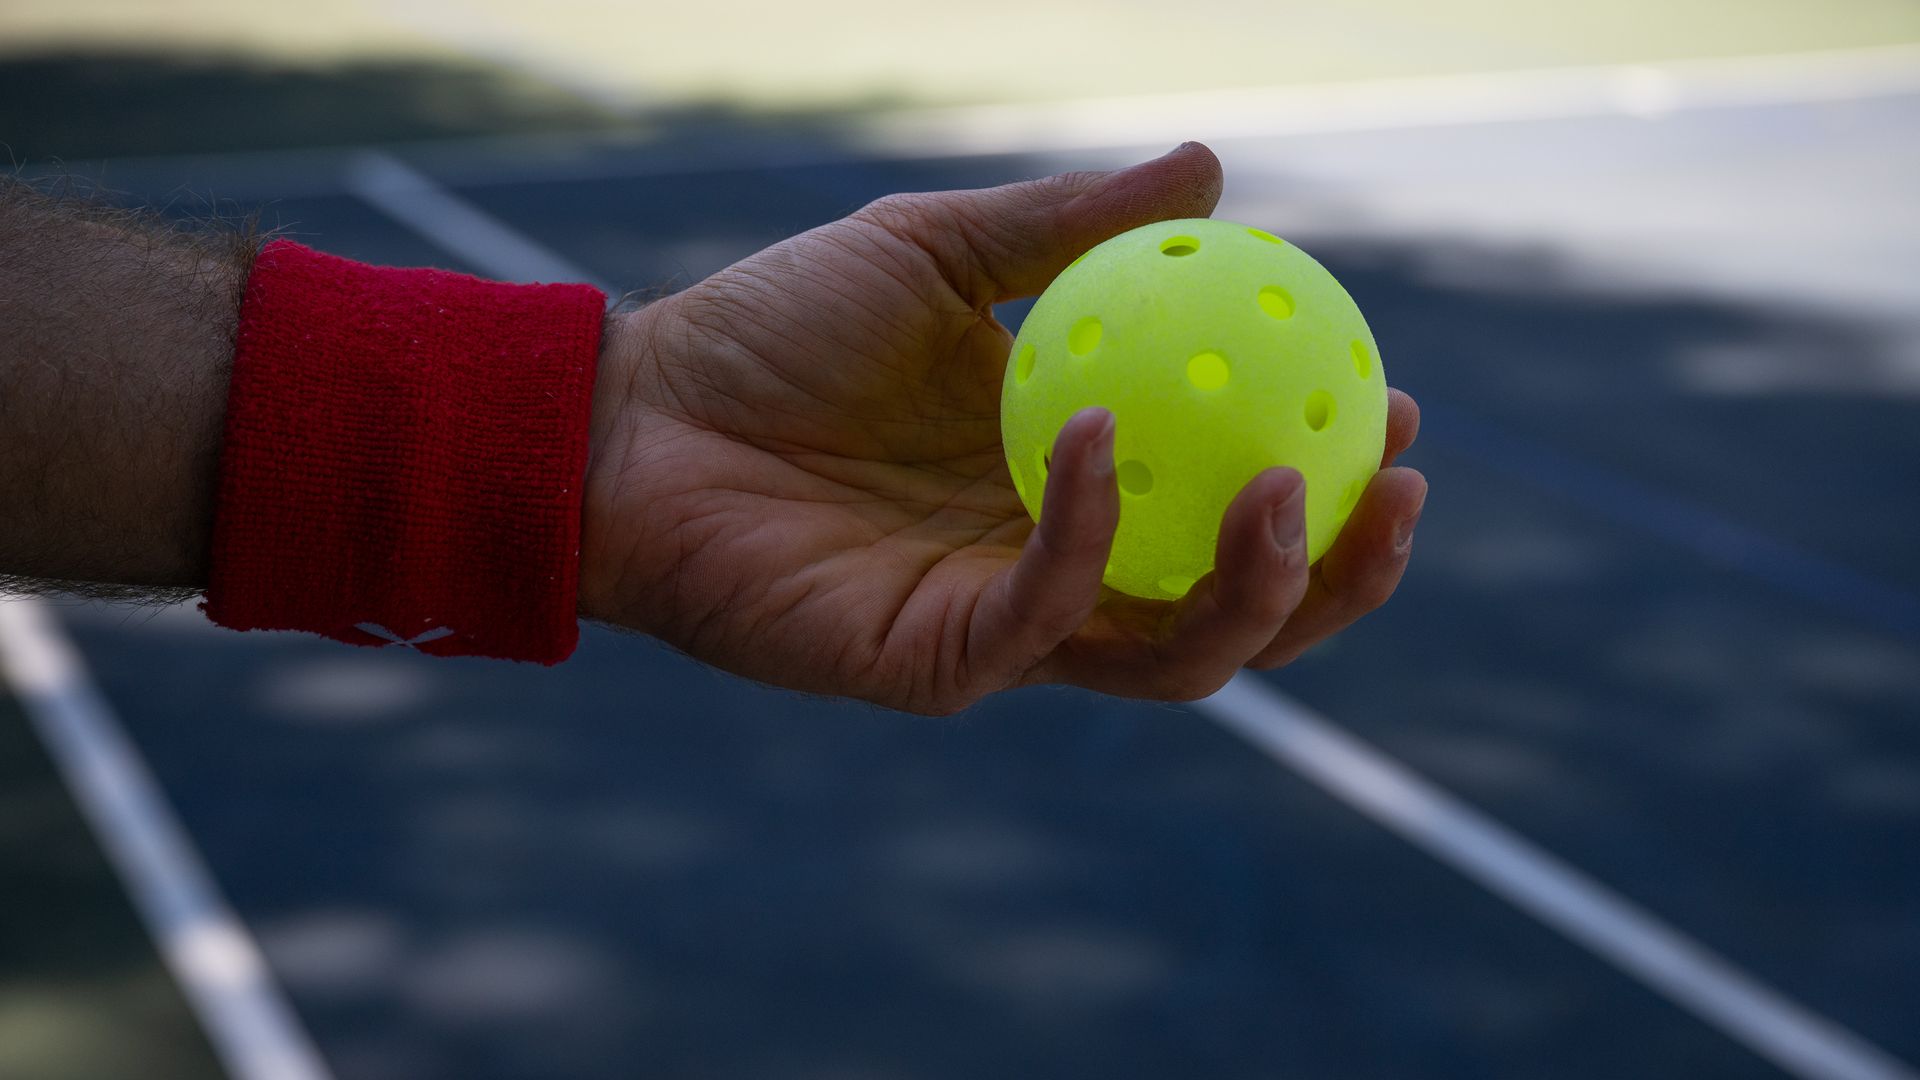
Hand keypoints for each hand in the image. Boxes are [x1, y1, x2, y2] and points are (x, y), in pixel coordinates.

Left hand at [579, 143, 1425, 713]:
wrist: (634, 413)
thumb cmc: (773, 333)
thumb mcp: (937, 251)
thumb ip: (1068, 228)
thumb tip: (1211, 168)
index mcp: (1077, 482)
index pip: (1233, 503)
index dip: (1332, 471)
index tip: (1395, 397)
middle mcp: (1058, 566)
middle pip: (1238, 608)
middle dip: (1339, 572)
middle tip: (1398, 480)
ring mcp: (1001, 625)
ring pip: (1174, 653)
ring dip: (1257, 589)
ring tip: (1297, 486)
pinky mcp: (933, 664)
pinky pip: (1045, 620)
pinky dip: (1091, 537)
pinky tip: (1101, 436)